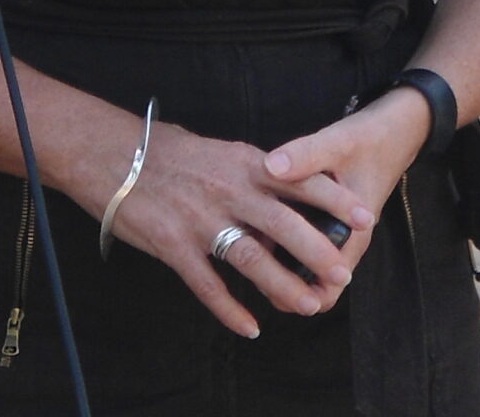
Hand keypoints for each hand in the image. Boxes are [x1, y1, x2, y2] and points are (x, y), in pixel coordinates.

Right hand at [95, 121, 377, 338]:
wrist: (114, 156)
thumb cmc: (172, 153)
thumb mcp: (223, 153)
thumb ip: (256, 175)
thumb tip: (289, 192)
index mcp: (247, 164)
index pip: (302, 181)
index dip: (336, 200)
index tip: (366, 218)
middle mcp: (229, 190)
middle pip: (284, 224)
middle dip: (317, 251)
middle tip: (343, 275)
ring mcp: (200, 219)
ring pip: (250, 258)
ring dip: (281, 285)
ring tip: (308, 304)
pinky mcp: (173, 246)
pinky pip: (207, 285)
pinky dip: (230, 309)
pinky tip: (250, 327)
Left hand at [260, 91, 430, 298]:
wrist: (395, 129)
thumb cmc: (369, 140)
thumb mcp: (338, 143)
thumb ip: (305, 155)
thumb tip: (269, 166)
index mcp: (354, 234)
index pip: (327, 288)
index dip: (296, 294)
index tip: (263, 277)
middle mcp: (347, 241)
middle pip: (311, 286)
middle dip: (281, 285)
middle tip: (248, 264)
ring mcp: (339, 233)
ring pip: (306, 269)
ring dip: (281, 267)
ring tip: (249, 246)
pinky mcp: (330, 221)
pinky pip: (305, 247)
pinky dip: (284, 247)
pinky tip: (260, 227)